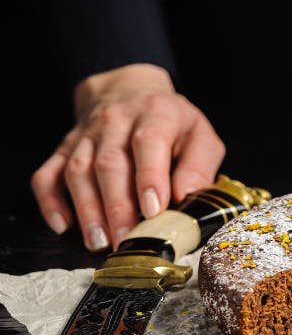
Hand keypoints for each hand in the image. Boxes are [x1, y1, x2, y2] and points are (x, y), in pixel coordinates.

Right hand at [31, 63, 225, 250]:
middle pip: (110, 163)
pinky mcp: (64, 149)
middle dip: (118, 207)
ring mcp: (86, 135)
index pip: (149, 142)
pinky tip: (63, 226)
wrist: (131, 92)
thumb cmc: (173, 125)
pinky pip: (47, 174)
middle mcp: (116, 120)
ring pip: (78, 171)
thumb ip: (198, 167)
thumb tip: (186, 197)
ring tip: (99, 242)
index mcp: (156, 113)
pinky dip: (51, 202)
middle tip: (126, 241)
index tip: (153, 210)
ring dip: (87, 210)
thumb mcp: (201, 137)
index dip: (150, 177)